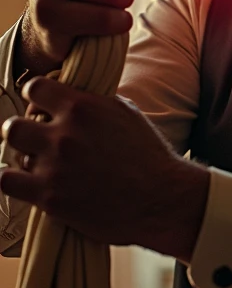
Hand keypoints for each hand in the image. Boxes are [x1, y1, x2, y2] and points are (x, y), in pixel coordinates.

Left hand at [0, 77, 208, 262]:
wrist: (161, 199)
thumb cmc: (149, 156)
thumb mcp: (126, 113)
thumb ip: (94, 101)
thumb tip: (73, 93)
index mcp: (82, 108)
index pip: (34, 88)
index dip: (35, 98)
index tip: (40, 107)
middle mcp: (64, 135)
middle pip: (13, 126)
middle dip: (22, 132)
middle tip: (35, 140)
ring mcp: (54, 168)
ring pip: (12, 155)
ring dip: (24, 159)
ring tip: (40, 165)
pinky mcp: (50, 198)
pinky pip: (8, 182)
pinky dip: (15, 181)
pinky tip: (29, 182)